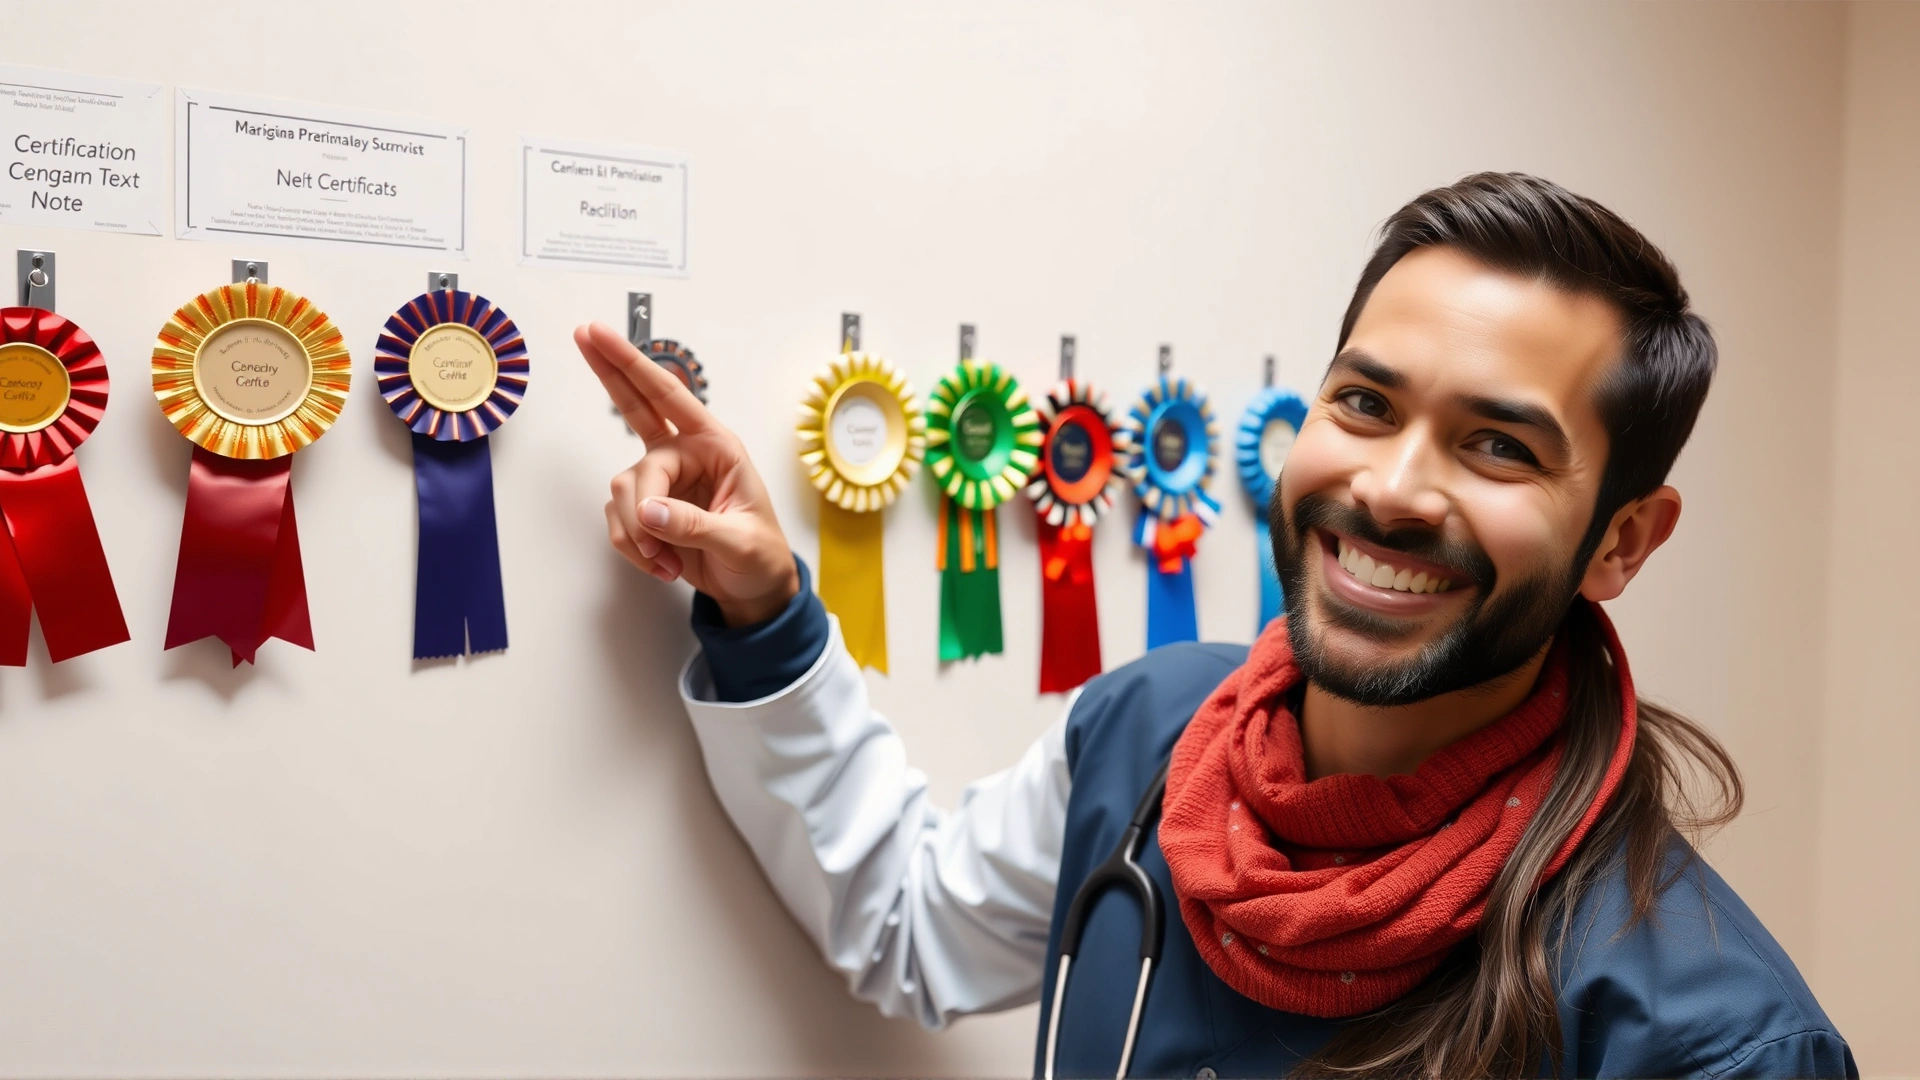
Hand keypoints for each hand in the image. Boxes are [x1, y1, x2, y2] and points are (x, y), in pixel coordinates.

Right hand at [575, 321, 799, 626]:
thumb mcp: (739, 541)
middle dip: (609, 372)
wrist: (753, 589)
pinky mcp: (645, 510)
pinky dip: (635, 549)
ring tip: (669, 561)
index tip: (600, 333)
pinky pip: (619, 522)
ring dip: (639, 534)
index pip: (670, 398)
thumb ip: (694, 525)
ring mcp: (661, 482)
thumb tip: (648, 511)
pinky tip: (663, 565)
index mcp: (716, 447)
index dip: (633, 364)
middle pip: (635, 407)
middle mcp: (685, 455)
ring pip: (622, 491)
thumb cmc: (760, 556)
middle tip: (580, 333)